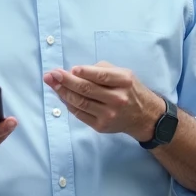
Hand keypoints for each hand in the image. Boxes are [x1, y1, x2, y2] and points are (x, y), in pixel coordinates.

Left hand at [43, 63, 162, 141]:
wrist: (144, 116)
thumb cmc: (129, 90)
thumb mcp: (123, 73)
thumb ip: (101, 70)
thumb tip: (75, 72)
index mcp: (124, 81)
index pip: (101, 76)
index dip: (83, 72)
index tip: (68, 68)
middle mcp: (117, 98)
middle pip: (86, 89)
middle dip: (66, 81)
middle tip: (52, 74)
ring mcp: (109, 114)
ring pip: (80, 103)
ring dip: (63, 92)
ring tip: (52, 83)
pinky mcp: (101, 126)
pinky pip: (80, 114)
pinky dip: (68, 104)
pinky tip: (62, 96)